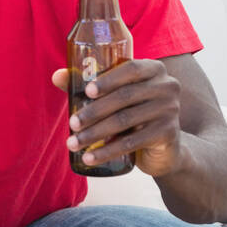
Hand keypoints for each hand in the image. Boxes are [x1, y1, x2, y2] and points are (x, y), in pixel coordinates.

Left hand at [51, 60, 183, 175]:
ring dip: (95, 133)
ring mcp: (170, 110)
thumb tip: (56, 76)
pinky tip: (89, 158)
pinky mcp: (168, 134)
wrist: (165, 147)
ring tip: (73, 143)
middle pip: (124, 96)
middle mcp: (167, 86)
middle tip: (72, 124)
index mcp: (153, 69)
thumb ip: (87, 86)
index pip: (131, 68)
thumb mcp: (115, 97)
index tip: (87, 92)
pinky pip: (132, 142)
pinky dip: (107, 151)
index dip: (108, 79)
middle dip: (94, 111)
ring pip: (125, 120)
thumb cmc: (132, 113)